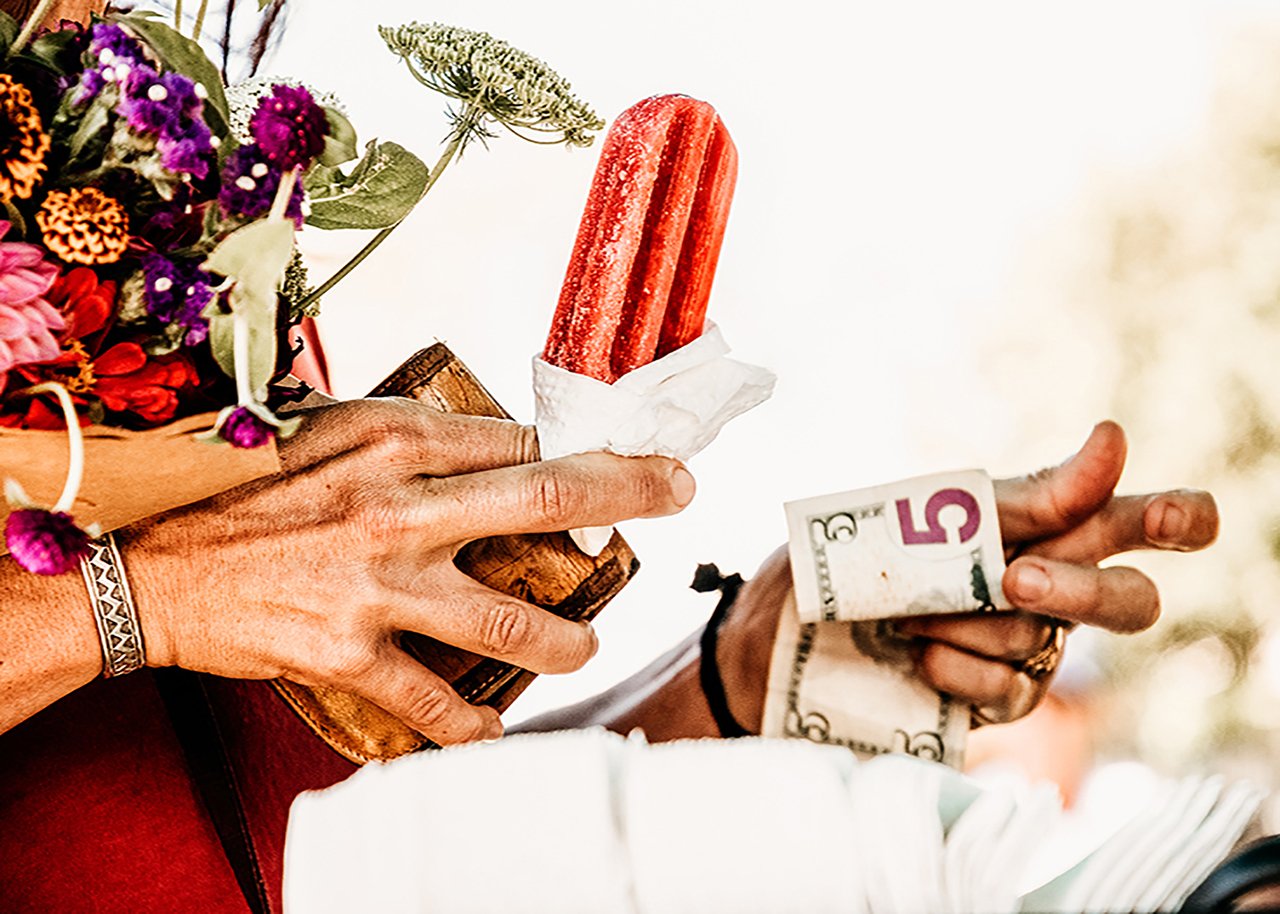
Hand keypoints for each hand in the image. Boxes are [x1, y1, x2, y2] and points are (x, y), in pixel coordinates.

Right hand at [121, 397, 695, 745]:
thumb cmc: (244, 488)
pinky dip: (472, 723)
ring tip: (583, 649)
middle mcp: (400, 510)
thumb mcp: (328, 429)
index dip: (583, 446)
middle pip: (546, 500)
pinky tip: (493, 728)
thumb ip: (416, 434)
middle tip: (681, 492)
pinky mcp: (350, 654)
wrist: (153, 565)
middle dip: (630, 494)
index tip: (628, 453)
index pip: (520, 441)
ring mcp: (379, 587)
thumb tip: (499, 439)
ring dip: (565, 640)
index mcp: (396, 444)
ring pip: (509, 618)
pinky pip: (433, 702)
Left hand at [716, 421, 1218, 730]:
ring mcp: (1027, 652)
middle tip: (1013, 580)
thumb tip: (1114, 442)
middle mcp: (1051, 592)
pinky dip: (953, 665)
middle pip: (1130, 603)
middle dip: (1078, 591)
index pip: (1139, 522)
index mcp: (1042, 528)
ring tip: (904, 610)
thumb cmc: (855, 556)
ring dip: (965, 621)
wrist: (775, 632)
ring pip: (1044, 643)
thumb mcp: (928, 511)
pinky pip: (1005, 690)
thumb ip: (1022, 496)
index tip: (1178, 521)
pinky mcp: (993, 701)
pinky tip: (912, 653)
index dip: (1177, 520)